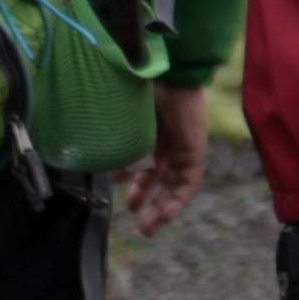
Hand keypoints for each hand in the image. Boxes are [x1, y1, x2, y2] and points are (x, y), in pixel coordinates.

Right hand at [119, 82, 205, 237]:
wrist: (164, 72)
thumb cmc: (135, 89)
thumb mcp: (120, 122)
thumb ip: (114, 143)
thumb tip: (103, 165)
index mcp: (149, 132)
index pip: (144, 164)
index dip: (134, 182)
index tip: (119, 195)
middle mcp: (167, 140)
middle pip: (160, 177)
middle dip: (147, 201)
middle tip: (136, 222)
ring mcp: (183, 145)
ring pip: (175, 183)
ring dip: (162, 206)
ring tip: (148, 227)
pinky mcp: (195, 149)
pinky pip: (189, 179)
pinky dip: (177, 198)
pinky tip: (165, 215)